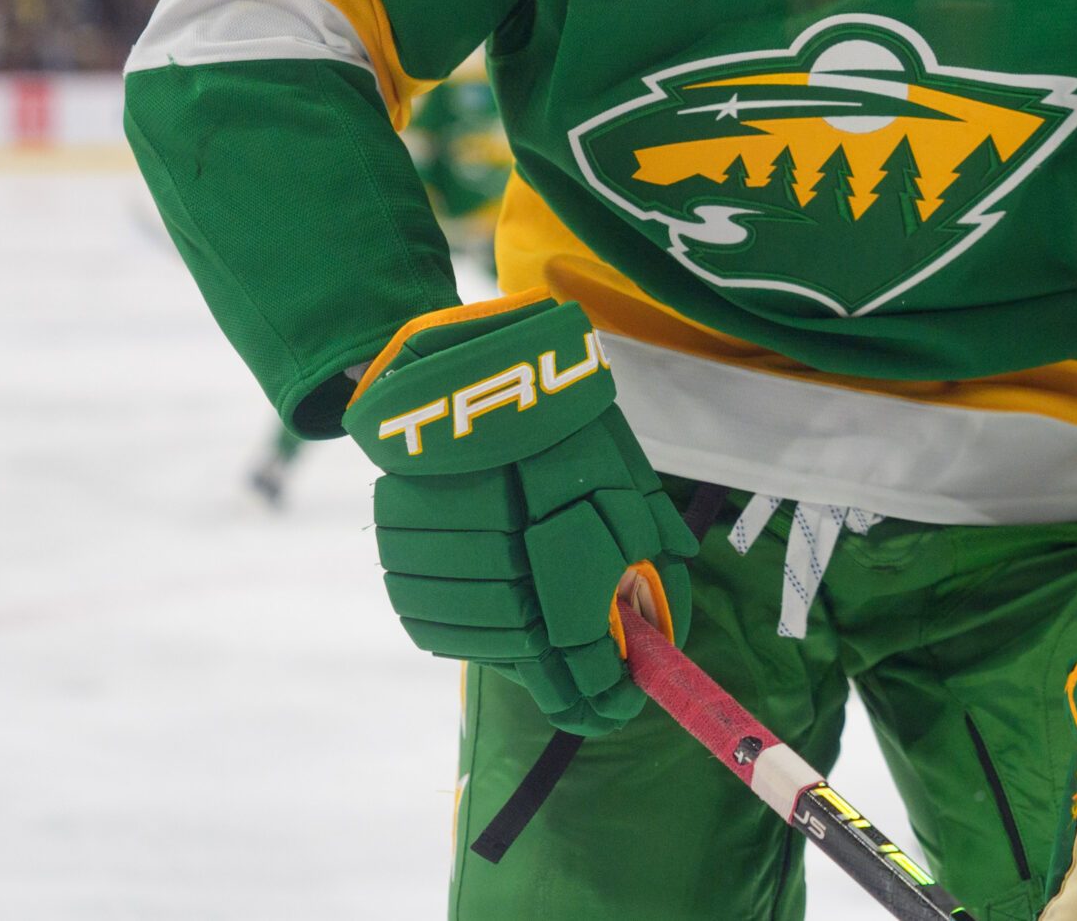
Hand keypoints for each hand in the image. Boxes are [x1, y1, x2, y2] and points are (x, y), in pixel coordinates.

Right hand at [345, 291, 696, 733]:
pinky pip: (430, 617)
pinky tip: (488, 608)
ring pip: (478, 643)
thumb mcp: (621, 473)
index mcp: (561, 572)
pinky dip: (463, 624)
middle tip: (590, 676)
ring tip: (537, 634)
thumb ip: (645, 529)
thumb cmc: (560, 423)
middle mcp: (499, 585)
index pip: (581, 670)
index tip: (621, 704)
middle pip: (531, 664)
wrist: (473, 372)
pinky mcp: (400, 555)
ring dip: (513, 650)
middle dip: (566, 676)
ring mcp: (445, 576)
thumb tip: (676, 567)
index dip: (603, 698)